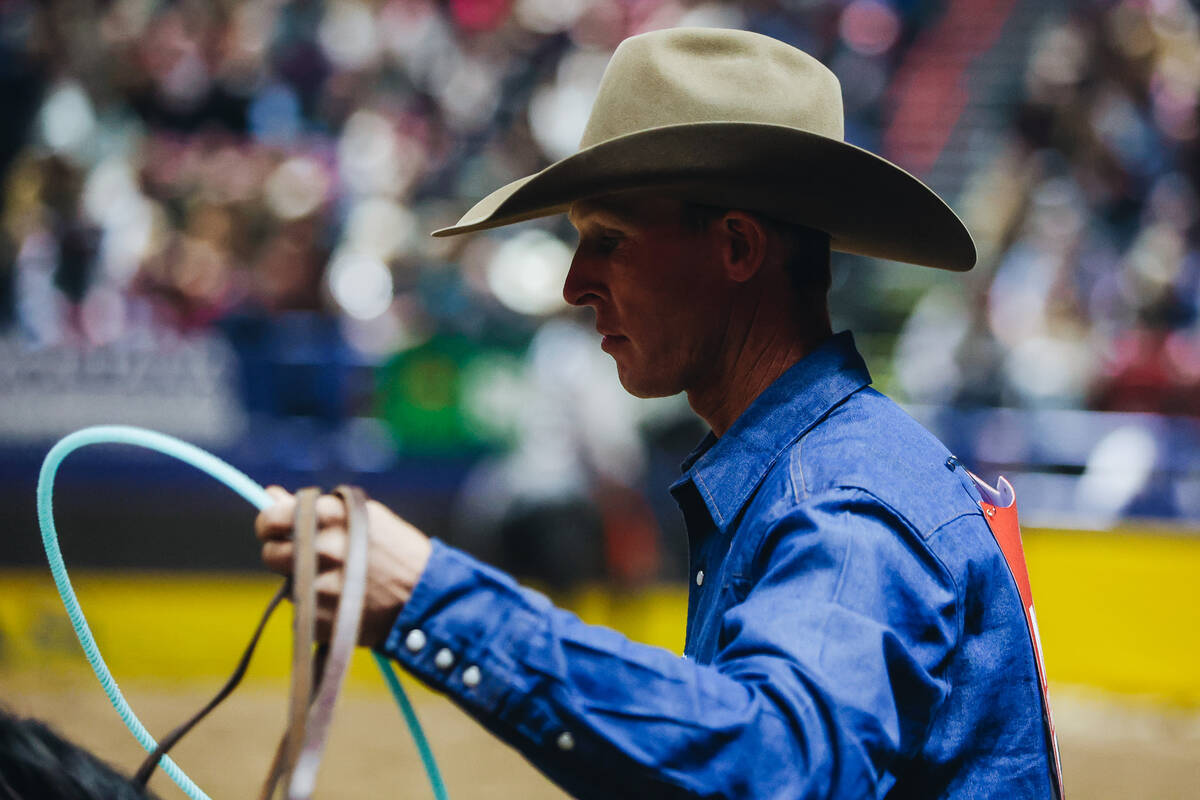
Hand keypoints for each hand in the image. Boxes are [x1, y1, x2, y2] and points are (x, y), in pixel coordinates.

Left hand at [255, 486, 432, 647]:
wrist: (428, 598)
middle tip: (312, 559)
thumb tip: (269, 495)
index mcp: (330, 516)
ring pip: (288, 586)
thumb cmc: (397, 550)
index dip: (270, 524)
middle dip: (285, 556)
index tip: (277, 529)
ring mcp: (319, 588)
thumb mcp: (363, 516)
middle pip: (271, 555)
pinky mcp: (321, 621)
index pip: (271, 518)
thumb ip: (314, 507)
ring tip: (340, 582)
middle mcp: (321, 549)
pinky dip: (318, 609)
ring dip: (304, 584)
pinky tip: (346, 603)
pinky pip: (303, 613)